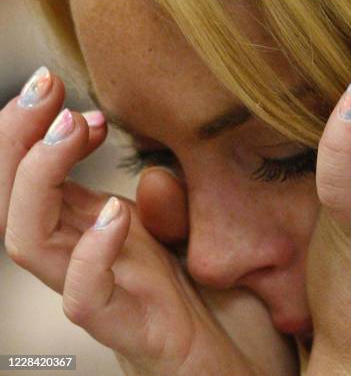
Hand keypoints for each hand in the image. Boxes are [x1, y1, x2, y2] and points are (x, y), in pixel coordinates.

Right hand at [0, 69, 288, 374]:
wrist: (245, 367)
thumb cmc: (217, 305)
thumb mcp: (192, 238)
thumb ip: (169, 208)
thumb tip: (153, 173)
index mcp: (96, 232)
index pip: (37, 177)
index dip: (37, 129)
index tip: (69, 90)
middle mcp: (86, 259)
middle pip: (15, 199)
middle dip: (17, 137)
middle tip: (45, 84)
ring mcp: (102, 294)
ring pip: (27, 241)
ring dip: (38, 179)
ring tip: (67, 130)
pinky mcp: (128, 330)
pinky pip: (84, 298)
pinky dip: (90, 254)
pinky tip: (114, 213)